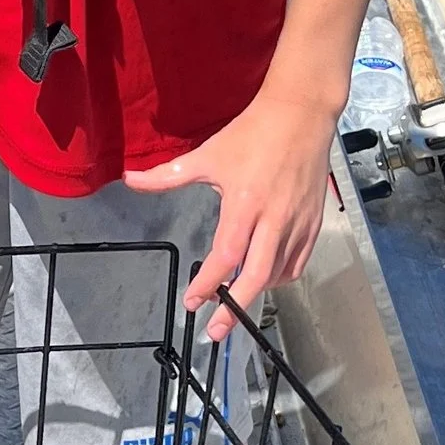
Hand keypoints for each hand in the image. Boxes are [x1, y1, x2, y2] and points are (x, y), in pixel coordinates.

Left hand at [127, 77, 340, 334]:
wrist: (302, 114)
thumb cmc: (253, 133)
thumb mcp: (208, 154)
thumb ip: (168, 175)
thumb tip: (130, 180)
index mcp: (246, 204)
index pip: (226, 256)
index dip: (209, 283)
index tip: (193, 302)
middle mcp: (274, 219)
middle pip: (256, 277)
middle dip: (235, 308)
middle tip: (216, 331)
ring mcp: (297, 222)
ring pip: (277, 273)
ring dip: (255, 291)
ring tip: (235, 297)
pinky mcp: (314, 222)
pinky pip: (297, 263)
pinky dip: (280, 276)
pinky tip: (264, 276)